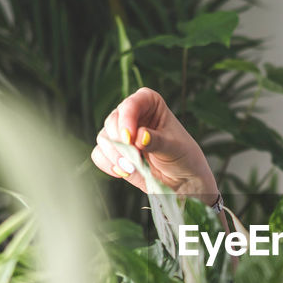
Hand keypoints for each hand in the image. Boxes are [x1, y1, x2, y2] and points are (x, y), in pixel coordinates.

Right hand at [90, 87, 218, 204]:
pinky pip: (99, 154)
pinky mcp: (114, 152)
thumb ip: (157, 141)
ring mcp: (121, 133)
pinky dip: (108, 164)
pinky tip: (124, 171)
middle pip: (112, 121)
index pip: (133, 103)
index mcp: (150, 103)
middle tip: (134, 158)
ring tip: (133, 168)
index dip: (127, 118)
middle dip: (119, 142)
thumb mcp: (174, 147)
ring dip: (115, 155)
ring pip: (103, 138)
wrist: (181, 179)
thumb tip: (139, 137)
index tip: (130, 138)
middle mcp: (132, 115)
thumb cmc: (183, 156)